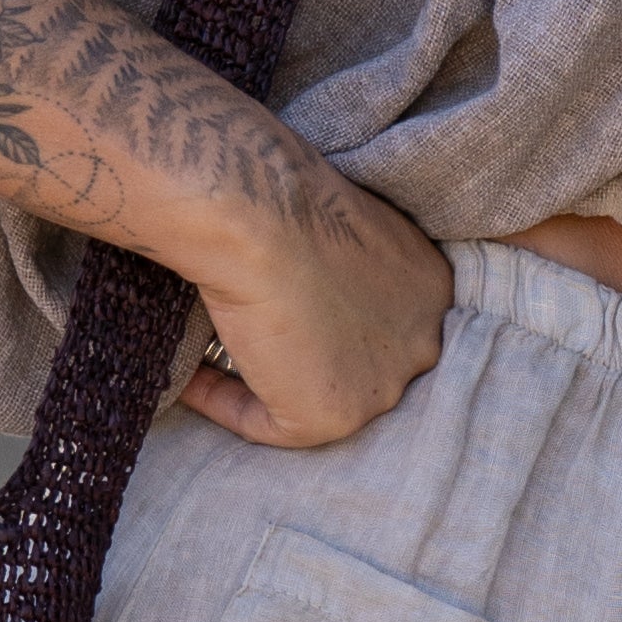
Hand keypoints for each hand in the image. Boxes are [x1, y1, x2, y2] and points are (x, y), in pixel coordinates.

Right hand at [176, 159, 451, 449]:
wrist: (258, 212)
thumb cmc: (283, 196)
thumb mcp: (337, 227)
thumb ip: (341, 269)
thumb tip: (301, 293)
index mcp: (431, 289)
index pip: (385, 323)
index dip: (332, 324)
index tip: (281, 316)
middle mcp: (422, 342)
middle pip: (360, 367)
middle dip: (306, 359)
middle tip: (247, 345)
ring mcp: (381, 386)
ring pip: (314, 398)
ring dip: (264, 383)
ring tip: (210, 361)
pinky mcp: (330, 417)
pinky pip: (268, 425)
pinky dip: (223, 401)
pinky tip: (190, 377)